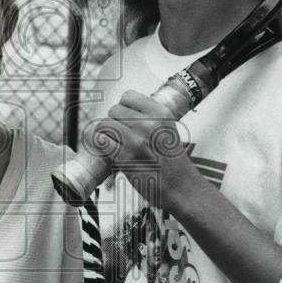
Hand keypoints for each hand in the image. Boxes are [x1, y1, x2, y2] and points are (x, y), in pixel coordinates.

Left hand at [92, 90, 204, 209]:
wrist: (181, 186)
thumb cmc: (172, 160)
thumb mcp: (168, 128)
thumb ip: (149, 116)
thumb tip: (122, 108)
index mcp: (160, 113)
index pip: (128, 96)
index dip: (124, 107)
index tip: (126, 117)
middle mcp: (148, 124)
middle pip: (114, 109)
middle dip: (115, 121)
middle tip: (121, 134)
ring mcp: (136, 141)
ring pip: (105, 124)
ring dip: (106, 133)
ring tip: (114, 142)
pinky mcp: (125, 158)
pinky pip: (101, 141)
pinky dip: (100, 145)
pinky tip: (108, 150)